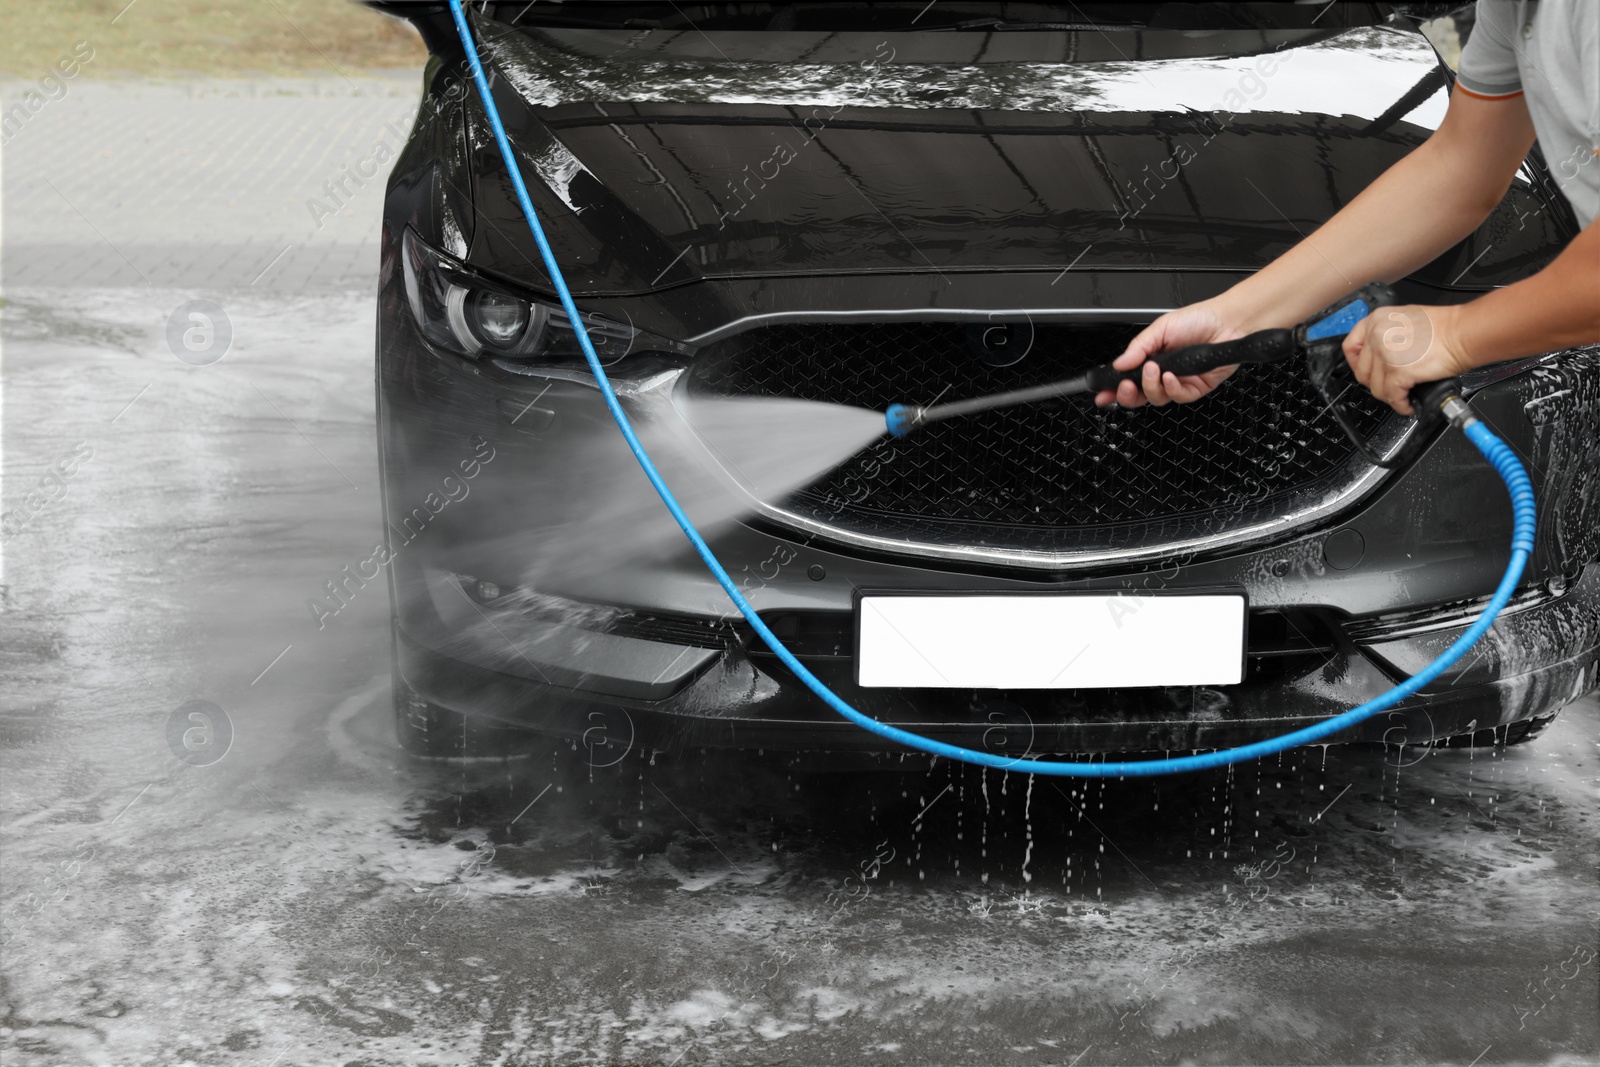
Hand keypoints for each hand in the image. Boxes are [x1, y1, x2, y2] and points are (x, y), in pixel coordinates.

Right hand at [1094, 301, 1245, 407]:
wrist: (1227, 322)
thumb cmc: (1198, 319)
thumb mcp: (1160, 328)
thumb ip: (1138, 348)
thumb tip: (1119, 363)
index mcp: (1151, 358)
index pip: (1128, 378)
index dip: (1114, 389)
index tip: (1102, 394)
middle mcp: (1163, 373)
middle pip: (1139, 396)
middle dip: (1128, 394)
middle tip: (1126, 386)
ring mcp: (1179, 382)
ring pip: (1157, 398)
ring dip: (1152, 386)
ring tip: (1155, 370)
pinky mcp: (1196, 388)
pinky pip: (1178, 397)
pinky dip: (1172, 388)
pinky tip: (1172, 376)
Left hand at [1342, 304, 1472, 414]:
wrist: (1463, 332)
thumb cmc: (1444, 327)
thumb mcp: (1404, 320)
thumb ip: (1386, 334)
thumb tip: (1377, 355)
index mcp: (1376, 320)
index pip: (1350, 347)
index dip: (1356, 364)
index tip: (1365, 371)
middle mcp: (1377, 335)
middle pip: (1362, 371)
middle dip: (1376, 383)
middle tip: (1390, 386)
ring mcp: (1385, 353)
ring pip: (1376, 387)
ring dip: (1390, 396)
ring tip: (1402, 395)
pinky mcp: (1397, 371)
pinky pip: (1392, 396)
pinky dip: (1401, 404)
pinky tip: (1408, 403)